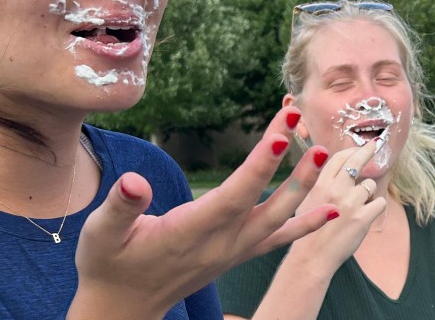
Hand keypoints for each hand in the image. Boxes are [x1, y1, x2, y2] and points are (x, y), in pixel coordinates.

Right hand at [68, 107, 335, 319]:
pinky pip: (280, 239)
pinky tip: (333, 209)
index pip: (233, 196)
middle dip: (292, 167)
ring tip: (324, 152)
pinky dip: (307, 224)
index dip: (257, 168)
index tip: (280, 137)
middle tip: (310, 133)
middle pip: (265, 202)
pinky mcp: (239, 254)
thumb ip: (120, 208)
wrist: (123, 307)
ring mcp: (234, 251)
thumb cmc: (109, 264)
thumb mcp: (101, 234)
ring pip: (278, 218)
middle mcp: (221, 243)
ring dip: (303, 185)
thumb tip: (133, 183)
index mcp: (190, 232)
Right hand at [252, 138, 386, 319]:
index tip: (360, 146)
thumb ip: (321, 184)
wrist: (311, 259)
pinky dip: (376, 208)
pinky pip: (380, 202)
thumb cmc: (308, 232)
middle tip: (375, 145)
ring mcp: (350, 202)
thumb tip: (337, 168)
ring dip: (368, 194)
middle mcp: (335, 188)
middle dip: (368, 151)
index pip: (339, 157)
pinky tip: (366, 216)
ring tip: (356, 209)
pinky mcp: (363, 217)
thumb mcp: (307, 201)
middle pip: (357, 161)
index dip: (351, 150)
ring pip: (370, 185)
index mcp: (318, 183)